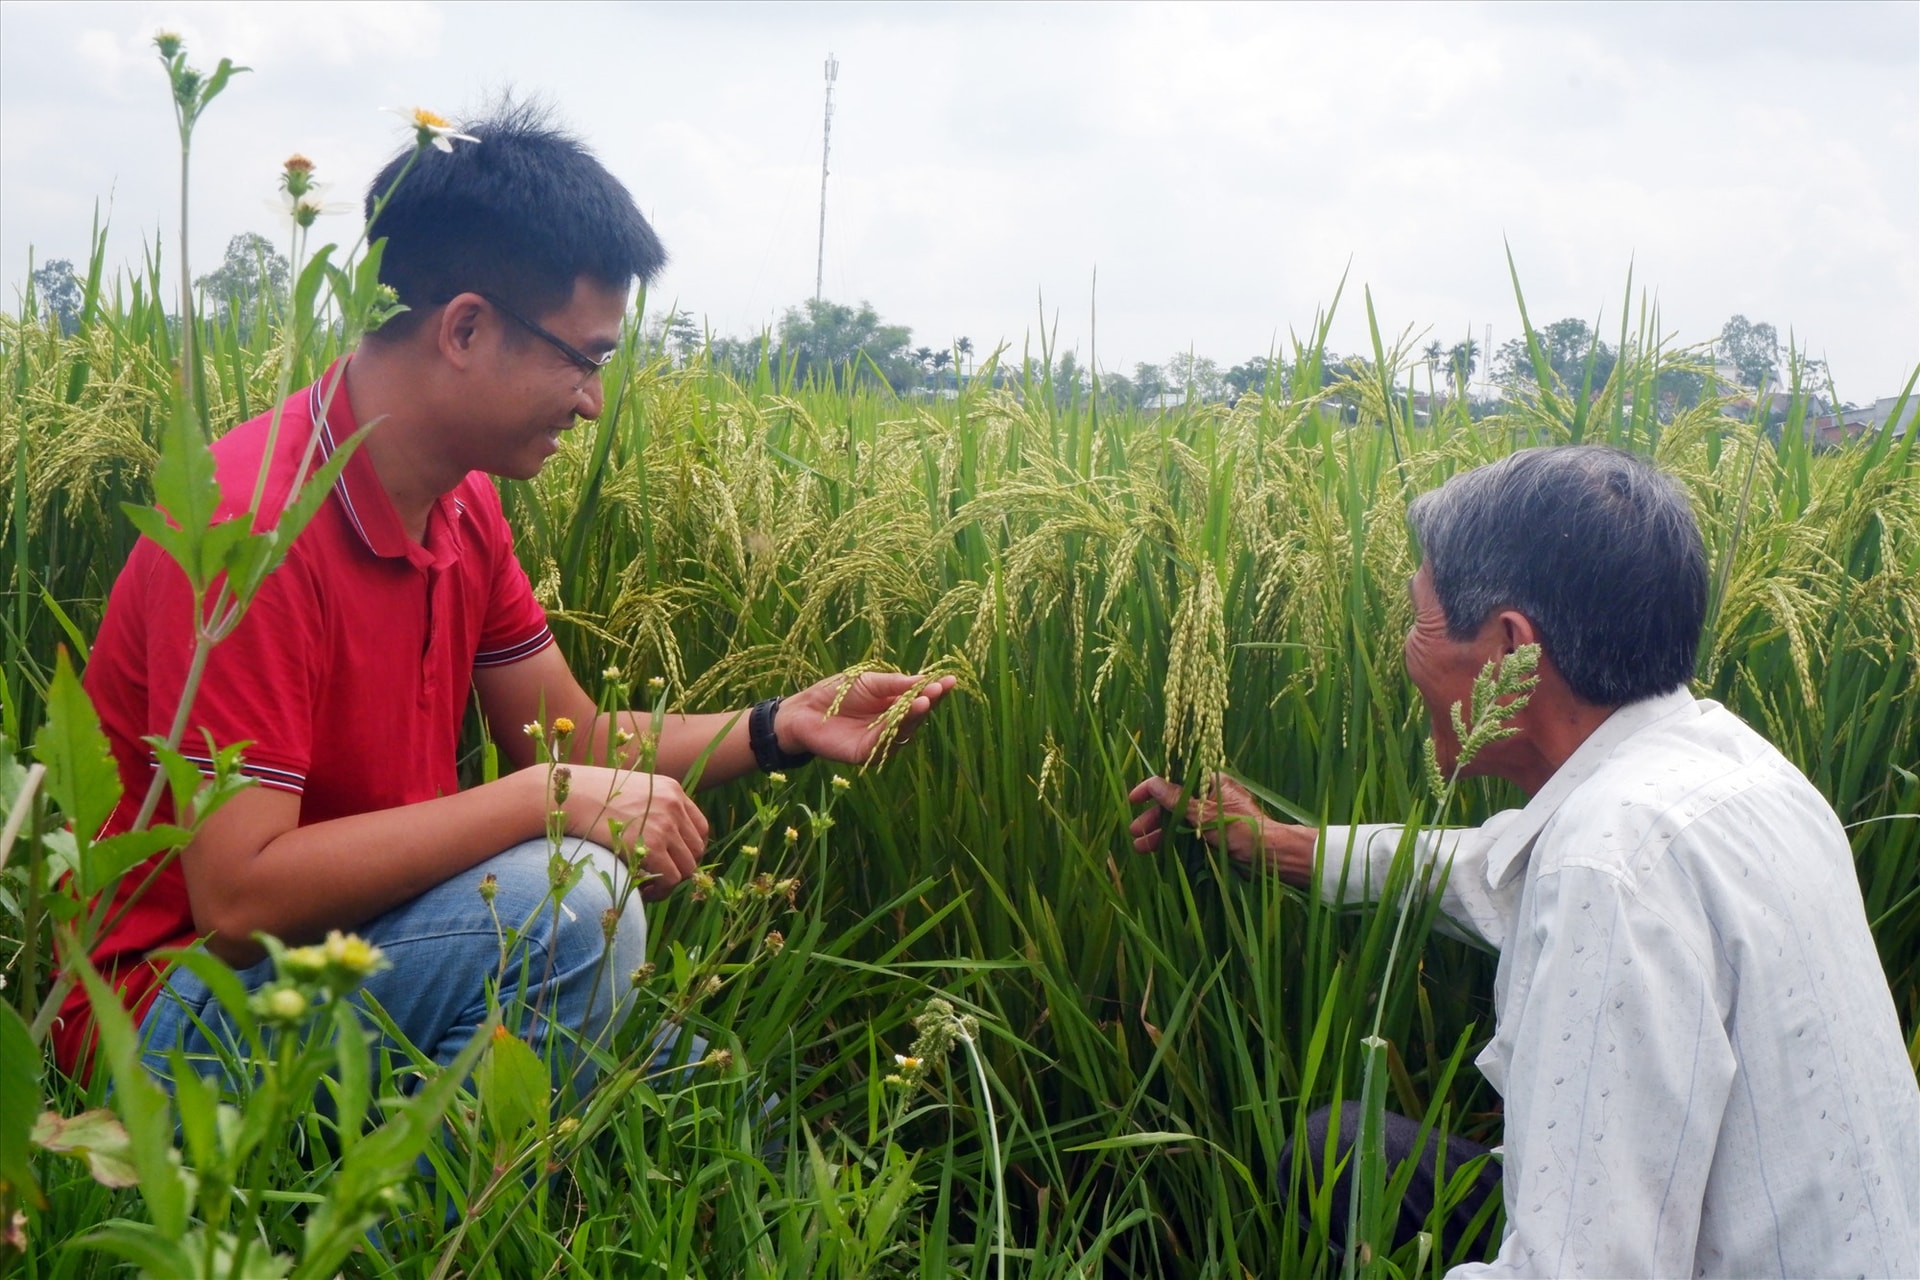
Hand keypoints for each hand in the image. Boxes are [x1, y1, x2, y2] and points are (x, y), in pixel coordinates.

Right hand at [552, 765, 709, 899]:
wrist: (568, 798)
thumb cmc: (589, 798)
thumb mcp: (629, 793)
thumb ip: (650, 809)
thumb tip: (660, 842)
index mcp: (671, 790)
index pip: (699, 828)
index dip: (688, 850)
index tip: (671, 862)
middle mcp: (674, 805)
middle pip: (697, 850)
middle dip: (680, 868)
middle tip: (656, 878)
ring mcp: (666, 825)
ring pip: (687, 868)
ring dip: (670, 882)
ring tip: (648, 887)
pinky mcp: (653, 845)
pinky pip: (671, 879)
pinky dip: (659, 891)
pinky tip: (641, 891)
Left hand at [776, 672, 958, 764]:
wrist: (804, 710)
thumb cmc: (835, 692)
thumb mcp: (869, 682)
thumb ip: (894, 684)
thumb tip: (924, 680)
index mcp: (893, 703)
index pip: (920, 697)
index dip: (935, 690)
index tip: (950, 680)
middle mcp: (891, 723)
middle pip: (917, 715)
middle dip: (929, 701)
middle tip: (939, 689)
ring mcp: (881, 739)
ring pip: (905, 728)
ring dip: (916, 714)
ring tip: (926, 700)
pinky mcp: (867, 752)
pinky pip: (886, 740)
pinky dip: (897, 726)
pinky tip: (907, 712)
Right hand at [1128, 773, 1315, 884]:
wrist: (1272, 856)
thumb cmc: (1243, 829)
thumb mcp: (1205, 814)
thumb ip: (1178, 800)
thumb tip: (1153, 783)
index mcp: (1212, 783)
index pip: (1175, 779)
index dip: (1152, 788)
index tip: (1134, 799)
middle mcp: (1211, 798)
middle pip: (1174, 803)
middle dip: (1153, 817)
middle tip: (1134, 832)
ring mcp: (1213, 818)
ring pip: (1180, 822)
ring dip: (1161, 833)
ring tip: (1141, 847)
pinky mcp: (1216, 837)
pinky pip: (1190, 836)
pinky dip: (1175, 843)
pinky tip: (1160, 853)